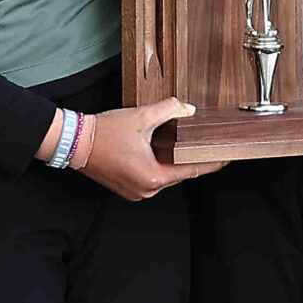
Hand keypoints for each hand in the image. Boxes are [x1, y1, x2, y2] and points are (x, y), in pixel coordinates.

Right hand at [77, 98, 222, 199]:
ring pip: (164, 176)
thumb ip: (169, 110)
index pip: (193, 170)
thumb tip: (188, 110)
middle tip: (205, 145)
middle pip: (179, 174)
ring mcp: (136, 192)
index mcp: (154, 177)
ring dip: (172, 162)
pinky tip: (159, 152)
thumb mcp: (141, 116)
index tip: (228, 158)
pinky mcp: (127, 189)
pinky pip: (151, 178)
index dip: (212, 163)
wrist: (74, 142)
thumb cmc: (104, 133)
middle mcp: (146, 190)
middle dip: (191, 159)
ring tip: (180, 146)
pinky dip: (158, 166)